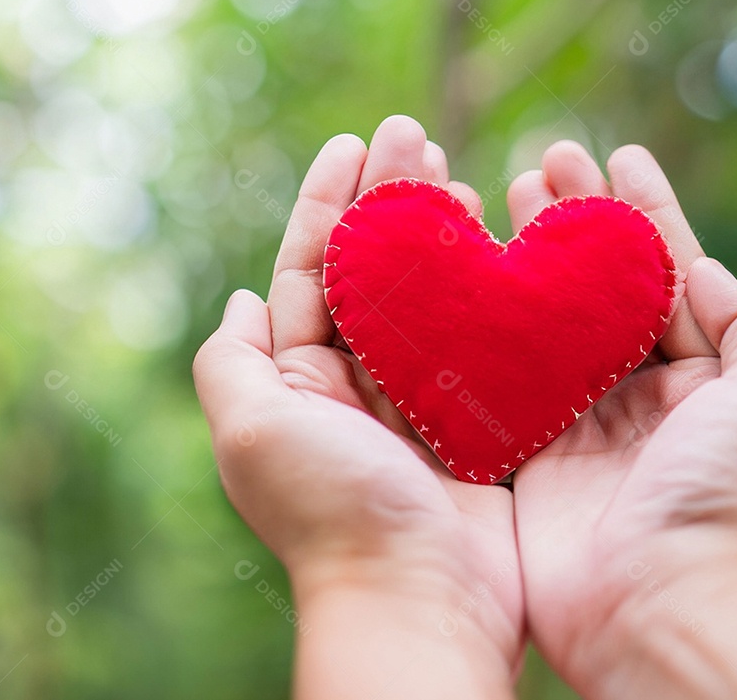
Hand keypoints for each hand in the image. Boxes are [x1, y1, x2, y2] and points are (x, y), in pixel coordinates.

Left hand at [194, 116, 523, 698]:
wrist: (417, 600)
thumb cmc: (331, 513)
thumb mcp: (251, 432)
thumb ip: (231, 362)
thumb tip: (239, 298)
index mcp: (298, 380)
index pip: (310, 267)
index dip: (328, 201)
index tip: (353, 142)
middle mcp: (354, 384)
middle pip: (370, 269)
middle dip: (387, 201)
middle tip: (416, 137)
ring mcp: (418, 400)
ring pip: (427, 295)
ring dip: (439, 233)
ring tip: (459, 178)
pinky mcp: (475, 420)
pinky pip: (480, 339)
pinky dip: (488, 289)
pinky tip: (505, 244)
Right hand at [510, 142, 736, 693]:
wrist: (660, 603)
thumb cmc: (727, 495)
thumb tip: (702, 268)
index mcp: (697, 376)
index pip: (667, 271)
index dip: (642, 209)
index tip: (615, 152)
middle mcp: (634, 393)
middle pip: (597, 285)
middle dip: (574, 219)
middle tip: (542, 162)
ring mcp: (574, 422)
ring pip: (542, 318)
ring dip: (524, 255)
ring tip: (499, 193)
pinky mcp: (522, 452)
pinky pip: (497, 375)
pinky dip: (479, 324)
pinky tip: (459, 275)